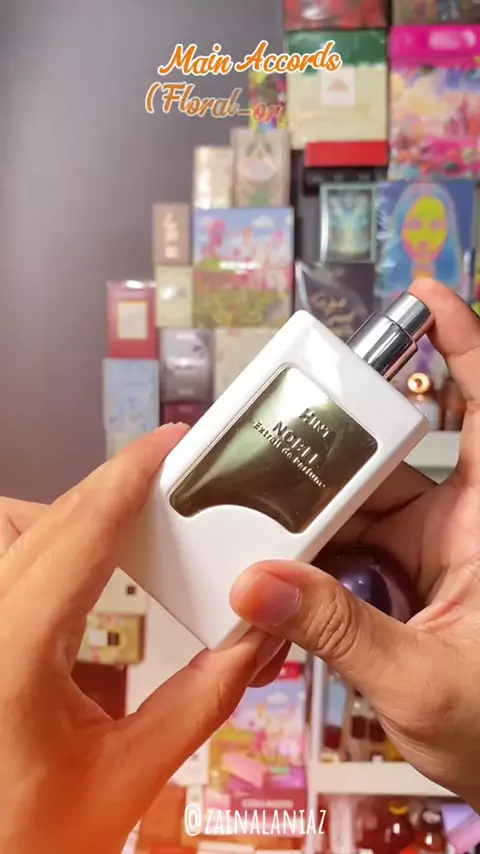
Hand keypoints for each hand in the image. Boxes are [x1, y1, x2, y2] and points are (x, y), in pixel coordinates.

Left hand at [0, 426, 285, 853]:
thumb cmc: (24, 847)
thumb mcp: (128, 779)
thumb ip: (202, 697)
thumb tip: (255, 633)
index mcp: (11, 657)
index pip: (76, 533)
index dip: (128, 476)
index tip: (170, 444)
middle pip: (27, 521)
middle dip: (96, 503)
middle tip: (158, 509)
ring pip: (5, 538)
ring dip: (60, 529)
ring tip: (118, 554)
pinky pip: (3, 571)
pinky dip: (43, 561)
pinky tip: (79, 600)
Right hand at [231, 279, 479, 809]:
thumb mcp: (418, 680)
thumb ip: (337, 631)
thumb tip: (255, 585)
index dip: (462, 347)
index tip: (423, 297)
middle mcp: (461, 523)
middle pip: (392, 456)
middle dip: (334, 448)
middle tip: (275, 441)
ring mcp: (429, 549)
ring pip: (359, 503)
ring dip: (311, 515)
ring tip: (256, 523)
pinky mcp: (402, 575)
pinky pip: (349, 546)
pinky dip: (312, 559)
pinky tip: (277, 576)